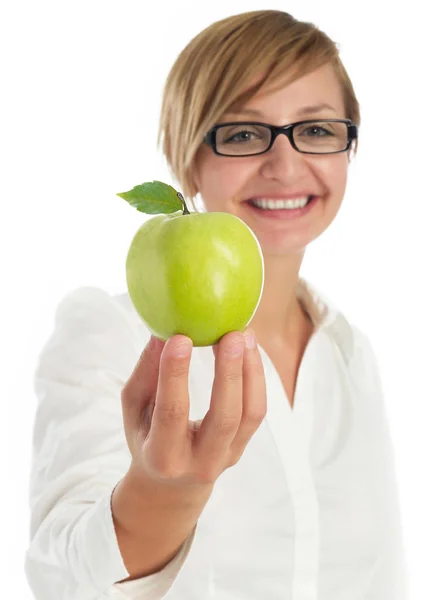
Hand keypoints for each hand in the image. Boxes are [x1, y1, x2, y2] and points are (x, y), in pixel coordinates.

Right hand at [120, 329, 266, 489]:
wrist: (171, 485)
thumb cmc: (146, 436)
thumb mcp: (135, 409)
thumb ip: (146, 372)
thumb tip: (161, 332)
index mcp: (162, 456)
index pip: (172, 413)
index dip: (175, 375)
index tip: (180, 338)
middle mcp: (199, 462)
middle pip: (224, 417)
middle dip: (229, 372)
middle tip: (230, 334)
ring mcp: (227, 457)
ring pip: (250, 414)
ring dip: (250, 371)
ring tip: (244, 334)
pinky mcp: (242, 446)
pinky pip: (257, 411)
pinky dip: (256, 377)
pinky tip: (249, 349)